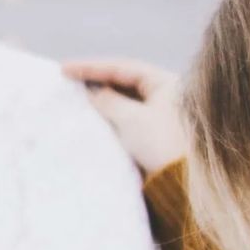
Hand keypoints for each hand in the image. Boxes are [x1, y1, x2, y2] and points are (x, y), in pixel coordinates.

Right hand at [63, 58, 187, 174]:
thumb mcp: (131, 119)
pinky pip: (130, 116)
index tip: (65, 69)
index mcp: (165, 83)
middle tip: (70, 80)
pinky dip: (112, 114)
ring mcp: (162, 114)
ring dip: (104, 99)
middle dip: (97, 81)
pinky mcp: (156, 133)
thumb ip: (108, 101)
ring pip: (127, 100)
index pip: (123, 68)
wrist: (184, 182)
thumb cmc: (161, 144)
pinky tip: (96, 116)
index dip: (92, 67)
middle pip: (125, 82)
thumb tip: (93, 92)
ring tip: (79, 97)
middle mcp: (167, 94)